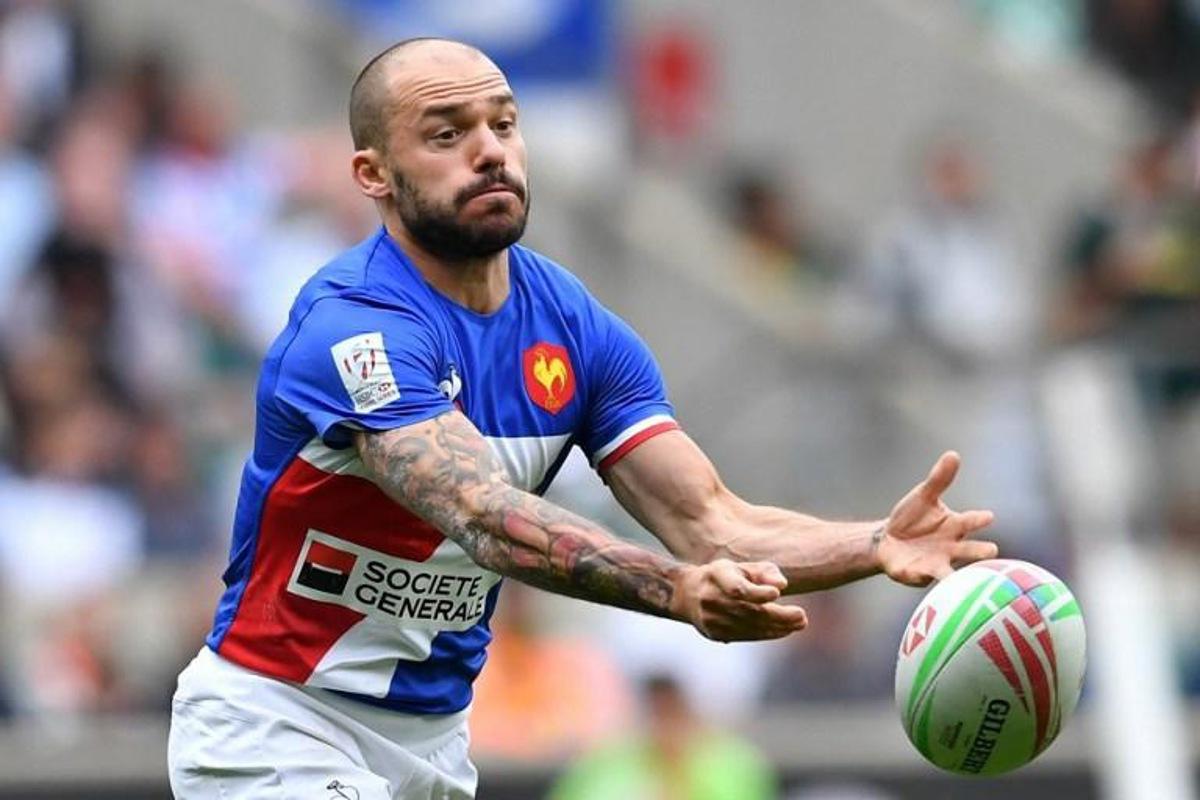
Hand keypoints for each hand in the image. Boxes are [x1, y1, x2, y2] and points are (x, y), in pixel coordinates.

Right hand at [669, 559, 807, 641]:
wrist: (687, 595)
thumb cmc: (724, 576)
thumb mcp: (740, 566)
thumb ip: (764, 571)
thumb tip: (782, 584)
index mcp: (715, 575)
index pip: (737, 588)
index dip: (756, 592)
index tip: (777, 593)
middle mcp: (709, 598)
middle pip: (748, 611)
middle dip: (778, 615)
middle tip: (801, 616)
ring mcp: (710, 619)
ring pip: (749, 626)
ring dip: (778, 627)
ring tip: (799, 623)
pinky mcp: (714, 633)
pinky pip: (745, 635)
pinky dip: (767, 634)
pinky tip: (784, 630)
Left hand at [878, 451, 997, 586]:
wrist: (889, 539)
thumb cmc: (914, 517)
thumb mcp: (923, 496)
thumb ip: (939, 479)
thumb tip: (953, 454)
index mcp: (955, 526)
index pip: (971, 521)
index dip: (979, 519)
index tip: (988, 516)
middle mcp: (952, 548)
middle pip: (970, 551)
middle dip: (980, 552)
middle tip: (991, 550)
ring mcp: (936, 564)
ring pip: (949, 572)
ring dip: (953, 575)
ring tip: (955, 578)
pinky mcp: (917, 575)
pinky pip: (918, 577)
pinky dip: (916, 576)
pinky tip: (915, 574)